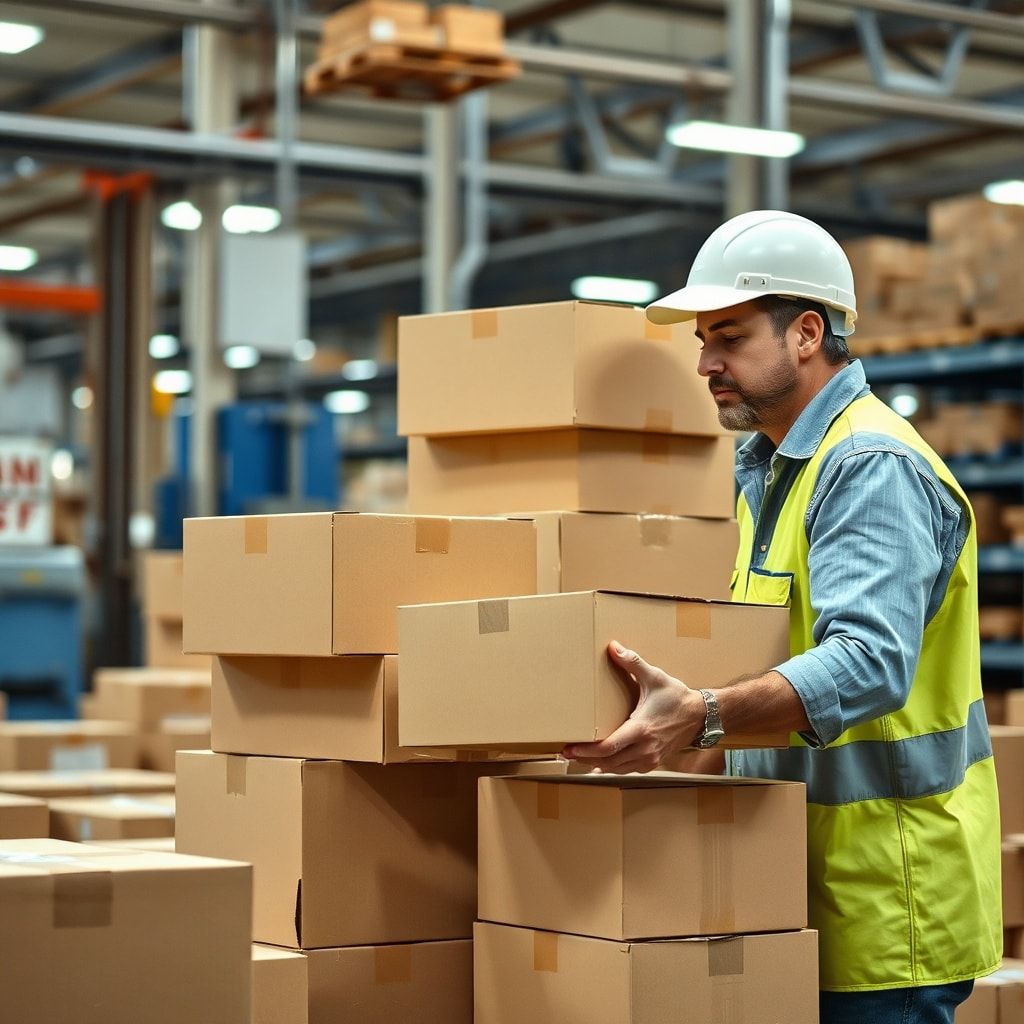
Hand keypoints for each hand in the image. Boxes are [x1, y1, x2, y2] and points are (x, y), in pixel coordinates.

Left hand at [561, 641, 706, 773]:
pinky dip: (612, 767)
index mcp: (641, 729)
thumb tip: (613, 647)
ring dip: (597, 765)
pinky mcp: (653, 761)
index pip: (608, 747)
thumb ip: (633, 663)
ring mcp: (650, 758)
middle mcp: (645, 748)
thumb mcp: (655, 677)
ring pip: (617, 769)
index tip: (570, 748)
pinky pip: (628, 770)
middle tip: (565, 753)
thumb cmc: (677, 697)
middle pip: (608, 762)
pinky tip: (601, 763)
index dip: (586, 751)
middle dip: (585, 759)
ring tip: (579, 758)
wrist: (701, 716)